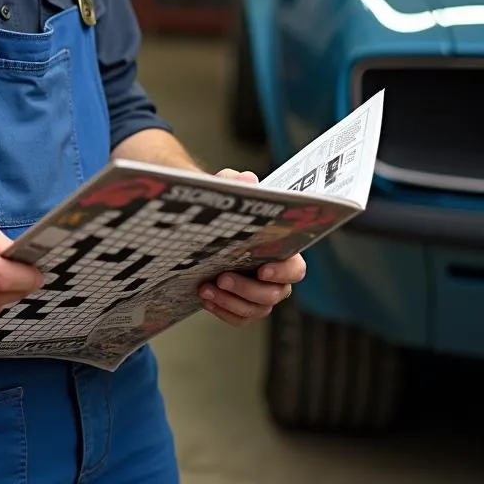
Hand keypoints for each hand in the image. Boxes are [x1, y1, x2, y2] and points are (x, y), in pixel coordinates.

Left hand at [196, 168, 306, 326]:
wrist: (202, 229)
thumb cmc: (224, 212)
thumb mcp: (226, 191)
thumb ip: (234, 183)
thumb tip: (247, 179)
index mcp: (281, 252)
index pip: (296, 269)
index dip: (284, 272)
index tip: (262, 269)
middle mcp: (275, 277)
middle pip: (274, 295)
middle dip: (248, 289)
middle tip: (223, 277)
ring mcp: (259, 295)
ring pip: (256, 310)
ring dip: (231, 302)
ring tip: (206, 288)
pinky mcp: (242, 306)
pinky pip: (239, 319)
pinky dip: (222, 311)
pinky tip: (205, 297)